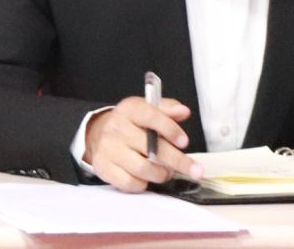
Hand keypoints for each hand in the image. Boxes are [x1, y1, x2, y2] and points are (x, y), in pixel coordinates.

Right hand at [82, 97, 202, 191]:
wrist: (99, 135)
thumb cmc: (131, 124)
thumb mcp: (147, 110)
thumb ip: (167, 110)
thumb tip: (183, 111)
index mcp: (129, 110)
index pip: (151, 116)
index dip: (170, 129)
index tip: (185, 142)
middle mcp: (116, 128)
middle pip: (152, 148)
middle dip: (178, 161)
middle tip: (195, 170)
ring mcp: (109, 149)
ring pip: (143, 168)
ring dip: (161, 174)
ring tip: (167, 171)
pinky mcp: (105, 168)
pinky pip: (131, 183)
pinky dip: (144, 183)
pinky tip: (147, 177)